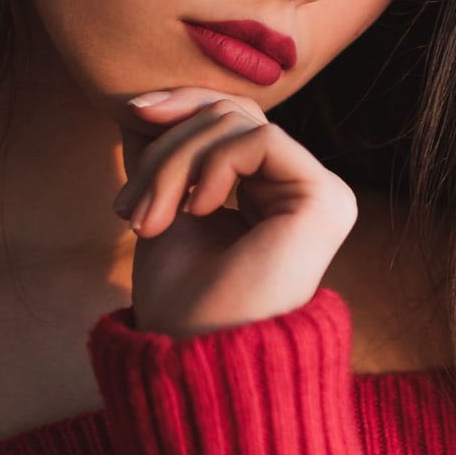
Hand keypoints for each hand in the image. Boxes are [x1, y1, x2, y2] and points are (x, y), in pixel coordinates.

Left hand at [111, 88, 357, 337]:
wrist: (199, 356)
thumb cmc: (183, 300)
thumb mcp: (165, 206)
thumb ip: (166, 154)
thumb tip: (145, 98)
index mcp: (276, 191)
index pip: (235, 117)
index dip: (184, 102)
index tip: (131, 112)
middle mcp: (306, 188)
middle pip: (233, 114)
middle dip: (168, 147)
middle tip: (130, 206)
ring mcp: (323, 192)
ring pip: (240, 124)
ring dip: (175, 163)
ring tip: (148, 219)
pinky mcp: (325, 198)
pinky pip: (260, 141)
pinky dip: (212, 167)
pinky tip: (198, 210)